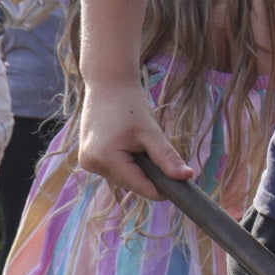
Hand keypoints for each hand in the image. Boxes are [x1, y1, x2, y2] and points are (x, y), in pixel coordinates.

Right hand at [74, 76, 186, 198]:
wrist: (107, 84)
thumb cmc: (130, 104)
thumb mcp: (151, 131)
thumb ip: (167, 157)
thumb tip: (187, 177)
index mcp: (105, 158)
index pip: (138, 186)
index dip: (160, 190)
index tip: (180, 188)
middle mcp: (91, 163)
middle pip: (130, 183)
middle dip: (148, 175)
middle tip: (159, 155)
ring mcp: (87, 162)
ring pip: (122, 178)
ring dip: (136, 169)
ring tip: (139, 143)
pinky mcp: (87, 158)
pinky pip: (114, 170)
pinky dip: (126, 163)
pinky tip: (128, 144)